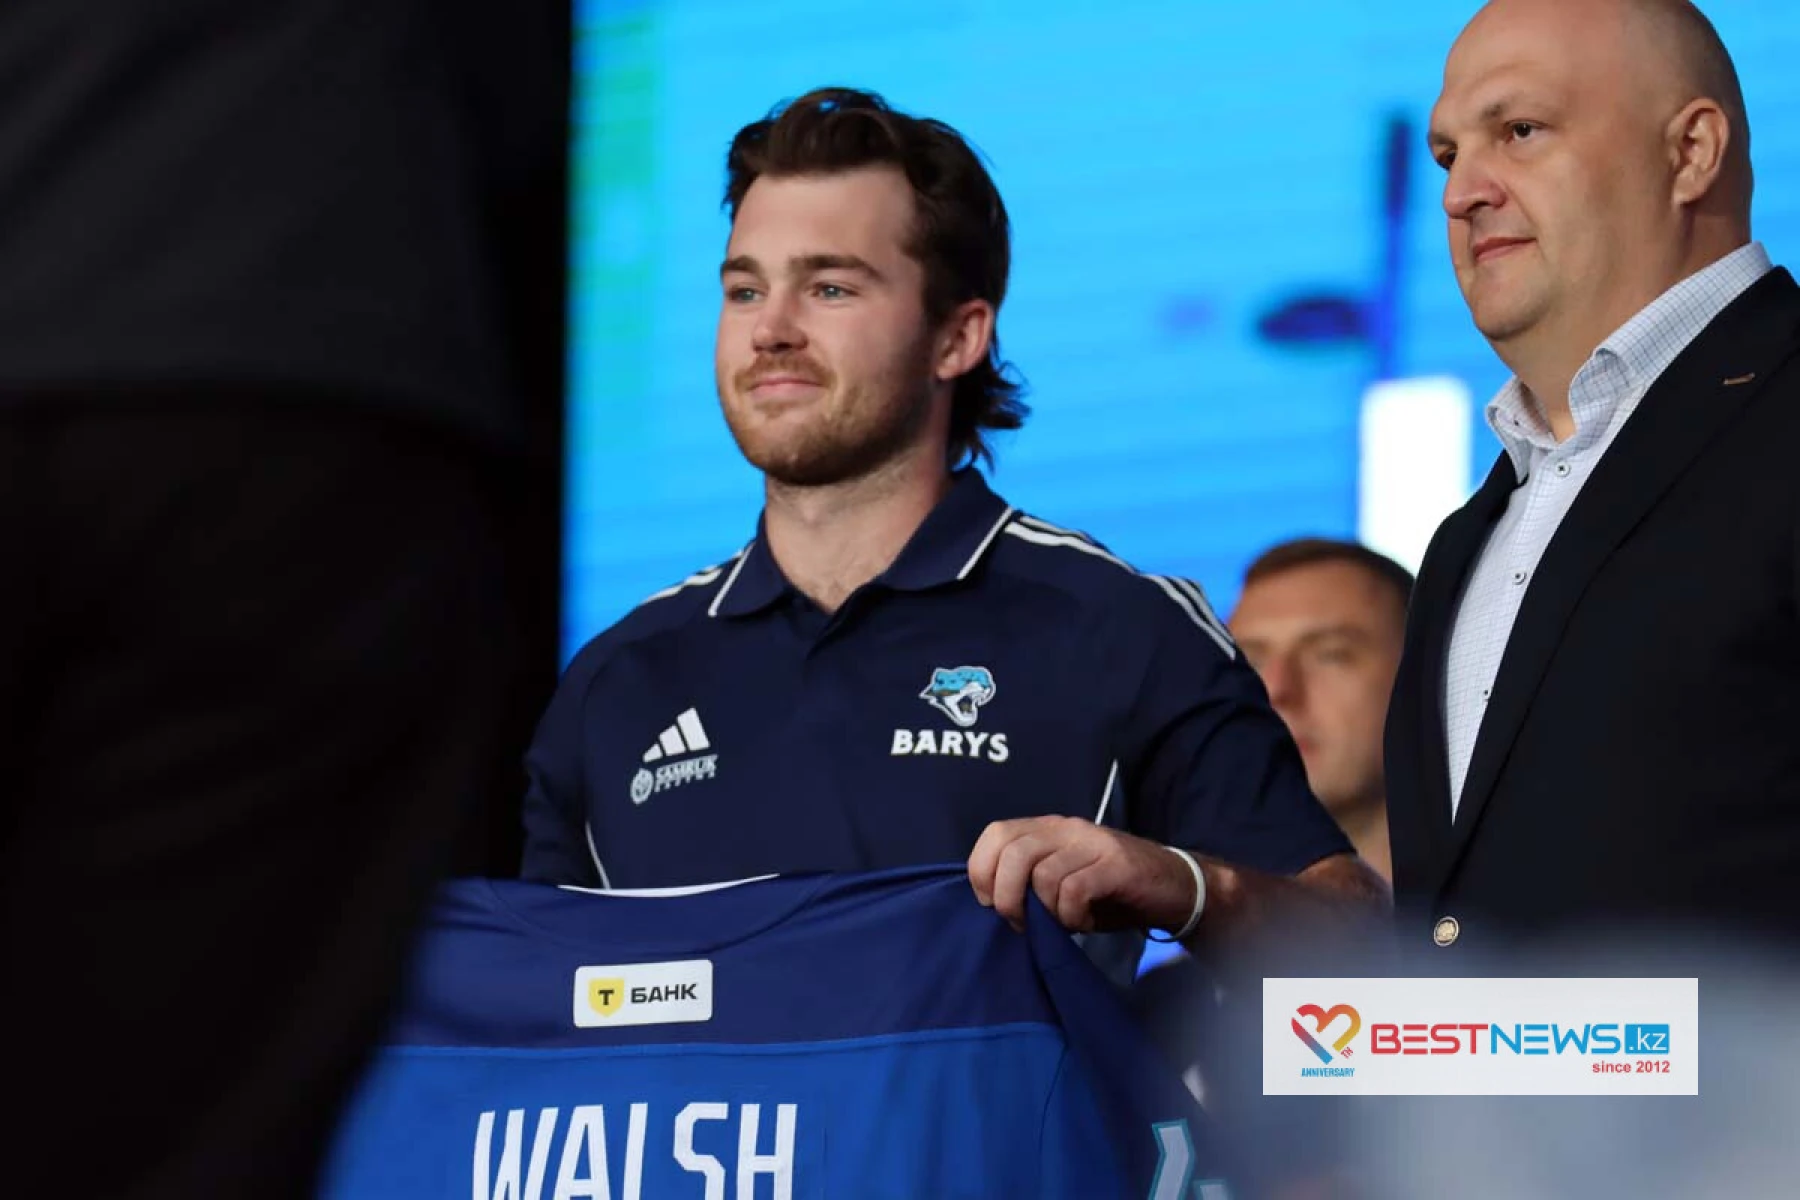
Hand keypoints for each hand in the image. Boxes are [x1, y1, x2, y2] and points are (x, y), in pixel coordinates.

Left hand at [966, 816, 1198, 934]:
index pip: (995, 833)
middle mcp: (1067, 828)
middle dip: (1007, 897)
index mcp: (1047, 828)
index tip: (990, 904)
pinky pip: (1075, 890)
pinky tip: (1083, 923)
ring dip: (1046, 912)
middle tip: (1021, 923)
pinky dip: (1071, 916)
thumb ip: (1028, 882)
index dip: (982, 870)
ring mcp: (1093, 843)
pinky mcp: (1117, 864)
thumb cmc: (1111, 891)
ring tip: (1063, 923)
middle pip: (1013, 853)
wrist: (1175, 888)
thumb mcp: (1061, 881)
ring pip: (1043, 875)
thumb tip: (991, 902)